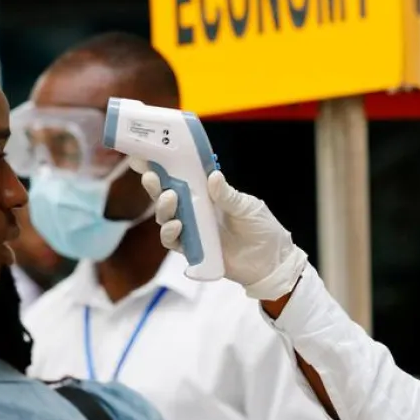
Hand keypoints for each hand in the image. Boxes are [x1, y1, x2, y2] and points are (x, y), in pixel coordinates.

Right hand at [135, 164, 307, 300]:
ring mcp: (193, 230)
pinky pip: (173, 241)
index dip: (164, 168)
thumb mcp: (248, 207)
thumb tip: (213, 177)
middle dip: (155, 186)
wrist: (271, 262)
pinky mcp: (193, 250)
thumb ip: (228, 195)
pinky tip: (177, 226)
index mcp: (208, 194)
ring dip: (163, 208)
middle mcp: (196, 210)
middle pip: (166, 196)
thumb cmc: (262, 229)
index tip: (148, 157)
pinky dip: (170, 233)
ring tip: (170, 199)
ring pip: (166, 217)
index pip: (182, 178)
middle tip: (152, 177)